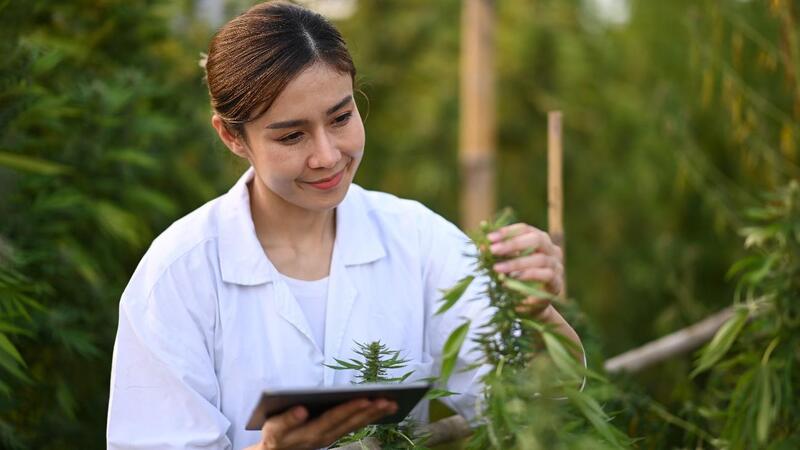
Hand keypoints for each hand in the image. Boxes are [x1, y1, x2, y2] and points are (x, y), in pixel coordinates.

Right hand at [248, 398, 397, 449]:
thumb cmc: (275, 436)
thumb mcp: (273, 428)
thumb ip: (287, 420)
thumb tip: (302, 409)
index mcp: (311, 433)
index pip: (333, 419)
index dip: (348, 409)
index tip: (364, 399)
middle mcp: (325, 437)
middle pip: (350, 423)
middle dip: (369, 411)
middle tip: (387, 400)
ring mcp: (332, 437)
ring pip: (356, 425)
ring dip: (374, 415)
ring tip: (392, 404)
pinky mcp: (334, 435)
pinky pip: (355, 426)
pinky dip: (369, 418)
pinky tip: (381, 409)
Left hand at [488, 223, 563, 316]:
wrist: (529, 305)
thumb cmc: (516, 279)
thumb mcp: (505, 264)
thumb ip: (497, 255)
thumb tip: (482, 247)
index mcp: (539, 240)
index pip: (525, 229)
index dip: (507, 231)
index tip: (489, 238)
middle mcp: (551, 250)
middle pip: (537, 239)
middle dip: (513, 244)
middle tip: (493, 250)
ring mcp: (557, 267)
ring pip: (541, 259)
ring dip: (517, 264)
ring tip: (498, 270)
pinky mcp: (557, 284)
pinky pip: (547, 277)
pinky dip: (529, 279)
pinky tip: (513, 284)